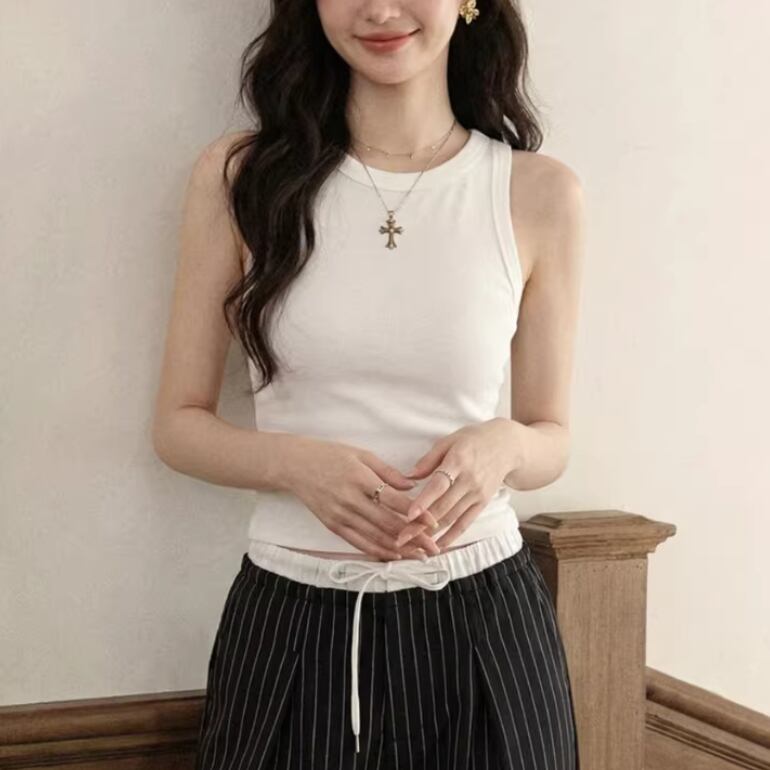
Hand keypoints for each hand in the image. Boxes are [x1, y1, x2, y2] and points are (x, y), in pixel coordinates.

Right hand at [288, 438, 442, 560]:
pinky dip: (377, 551)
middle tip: (434, 548)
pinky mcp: (333, 526)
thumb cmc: (330, 455)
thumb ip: (388, 471)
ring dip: (400, 550)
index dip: (416, 514)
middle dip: (414, 538)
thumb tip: (412, 487)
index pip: (395, 501)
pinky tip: (393, 556)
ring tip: (419, 556)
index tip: (434, 523)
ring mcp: (341, 515)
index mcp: (361, 479)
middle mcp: (351, 500)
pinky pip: (358, 543)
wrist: (294, 465)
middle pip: (389, 524)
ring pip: (375, 538)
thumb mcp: (361, 454)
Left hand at [394, 418, 521, 550]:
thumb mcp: (450, 440)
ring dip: (433, 534)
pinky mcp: (483, 503)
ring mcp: (477, 494)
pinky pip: (466, 523)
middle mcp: (469, 480)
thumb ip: (429, 459)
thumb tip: (408, 476)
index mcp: (458, 461)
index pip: (438, 485)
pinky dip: (452, 536)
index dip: (424, 501)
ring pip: (452, 518)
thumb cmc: (474, 440)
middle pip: (442, 506)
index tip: (409, 515)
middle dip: (420, 525)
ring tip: (414, 545)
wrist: (507, 446)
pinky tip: (438, 546)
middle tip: (401, 538)